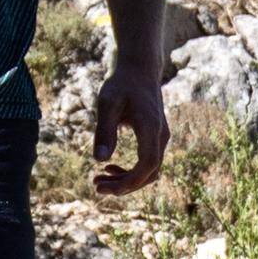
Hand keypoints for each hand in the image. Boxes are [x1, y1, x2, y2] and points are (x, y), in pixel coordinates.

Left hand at [86, 48, 173, 194]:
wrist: (139, 70)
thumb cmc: (121, 84)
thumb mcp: (107, 104)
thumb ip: (104, 131)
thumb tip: (99, 160)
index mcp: (150, 128)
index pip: (147, 164)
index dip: (129, 181)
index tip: (106, 188)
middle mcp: (161, 136)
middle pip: (149, 173)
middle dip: (124, 185)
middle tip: (96, 186)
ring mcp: (161, 138)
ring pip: (150, 172)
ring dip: (126, 180)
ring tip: (99, 180)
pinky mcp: (156, 139)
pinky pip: (148, 164)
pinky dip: (131, 171)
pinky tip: (109, 166)